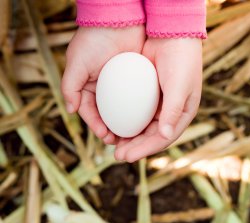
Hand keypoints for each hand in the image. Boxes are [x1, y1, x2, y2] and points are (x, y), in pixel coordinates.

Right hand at [61, 26, 144, 141]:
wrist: (118, 17)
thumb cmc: (94, 39)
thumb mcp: (77, 63)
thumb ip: (70, 86)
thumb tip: (70, 110)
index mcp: (87, 87)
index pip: (90, 112)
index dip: (97, 126)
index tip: (106, 136)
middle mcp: (103, 89)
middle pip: (107, 116)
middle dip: (112, 131)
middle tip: (120, 142)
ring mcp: (120, 86)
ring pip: (123, 112)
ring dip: (126, 127)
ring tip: (132, 138)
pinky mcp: (136, 81)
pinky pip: (137, 102)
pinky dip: (139, 113)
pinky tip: (144, 122)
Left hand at [114, 38, 202, 161]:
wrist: (171, 33)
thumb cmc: (181, 60)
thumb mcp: (178, 86)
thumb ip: (171, 111)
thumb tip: (164, 136)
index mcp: (182, 115)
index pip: (162, 139)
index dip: (145, 150)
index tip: (127, 157)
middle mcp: (170, 113)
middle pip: (150, 137)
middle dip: (134, 147)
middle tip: (116, 155)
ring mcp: (158, 104)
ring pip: (142, 127)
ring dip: (128, 137)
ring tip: (112, 144)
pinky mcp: (147, 95)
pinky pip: (135, 112)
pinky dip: (125, 120)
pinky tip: (113, 125)